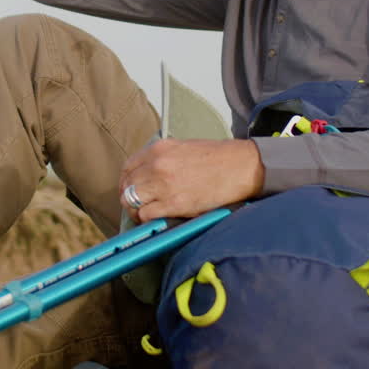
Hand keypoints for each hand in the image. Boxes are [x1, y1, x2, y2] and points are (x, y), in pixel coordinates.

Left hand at [119, 138, 264, 221]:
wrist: (241, 166)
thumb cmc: (219, 158)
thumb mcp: (184, 147)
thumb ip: (163, 158)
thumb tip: (150, 174)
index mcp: (159, 148)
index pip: (128, 168)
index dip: (127, 182)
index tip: (132, 190)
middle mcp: (157, 164)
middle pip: (126, 186)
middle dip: (129, 198)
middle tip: (138, 206)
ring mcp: (164, 184)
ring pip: (131, 201)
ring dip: (135, 211)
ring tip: (145, 215)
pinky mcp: (174, 204)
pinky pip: (146, 215)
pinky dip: (147, 220)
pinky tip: (156, 220)